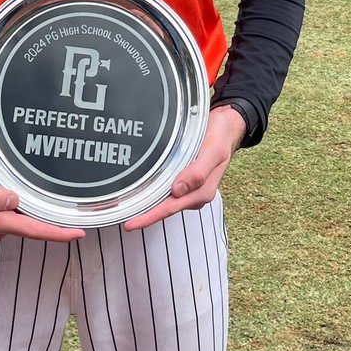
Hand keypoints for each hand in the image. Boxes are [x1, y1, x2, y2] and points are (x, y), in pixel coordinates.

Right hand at [0, 137, 84, 242]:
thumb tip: (12, 203)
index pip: (31, 230)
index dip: (56, 233)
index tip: (78, 233)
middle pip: (32, 228)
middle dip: (56, 227)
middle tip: (82, 221)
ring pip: (26, 221)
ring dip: (45, 218)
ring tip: (68, 212)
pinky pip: (18, 212)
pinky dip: (32, 209)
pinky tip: (42, 201)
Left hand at [122, 104, 246, 230]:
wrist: (226, 126)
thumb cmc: (220, 137)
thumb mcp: (213, 151)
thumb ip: (198, 172)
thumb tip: (177, 191)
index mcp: (202, 191)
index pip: (171, 207)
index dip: (150, 216)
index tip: (131, 224)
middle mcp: (195, 193)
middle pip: (166, 207)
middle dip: (146, 215)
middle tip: (124, 220)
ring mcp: (190, 187)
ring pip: (166, 200)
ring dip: (149, 205)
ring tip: (129, 209)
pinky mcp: (186, 179)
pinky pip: (168, 190)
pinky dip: (155, 193)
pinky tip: (144, 192)